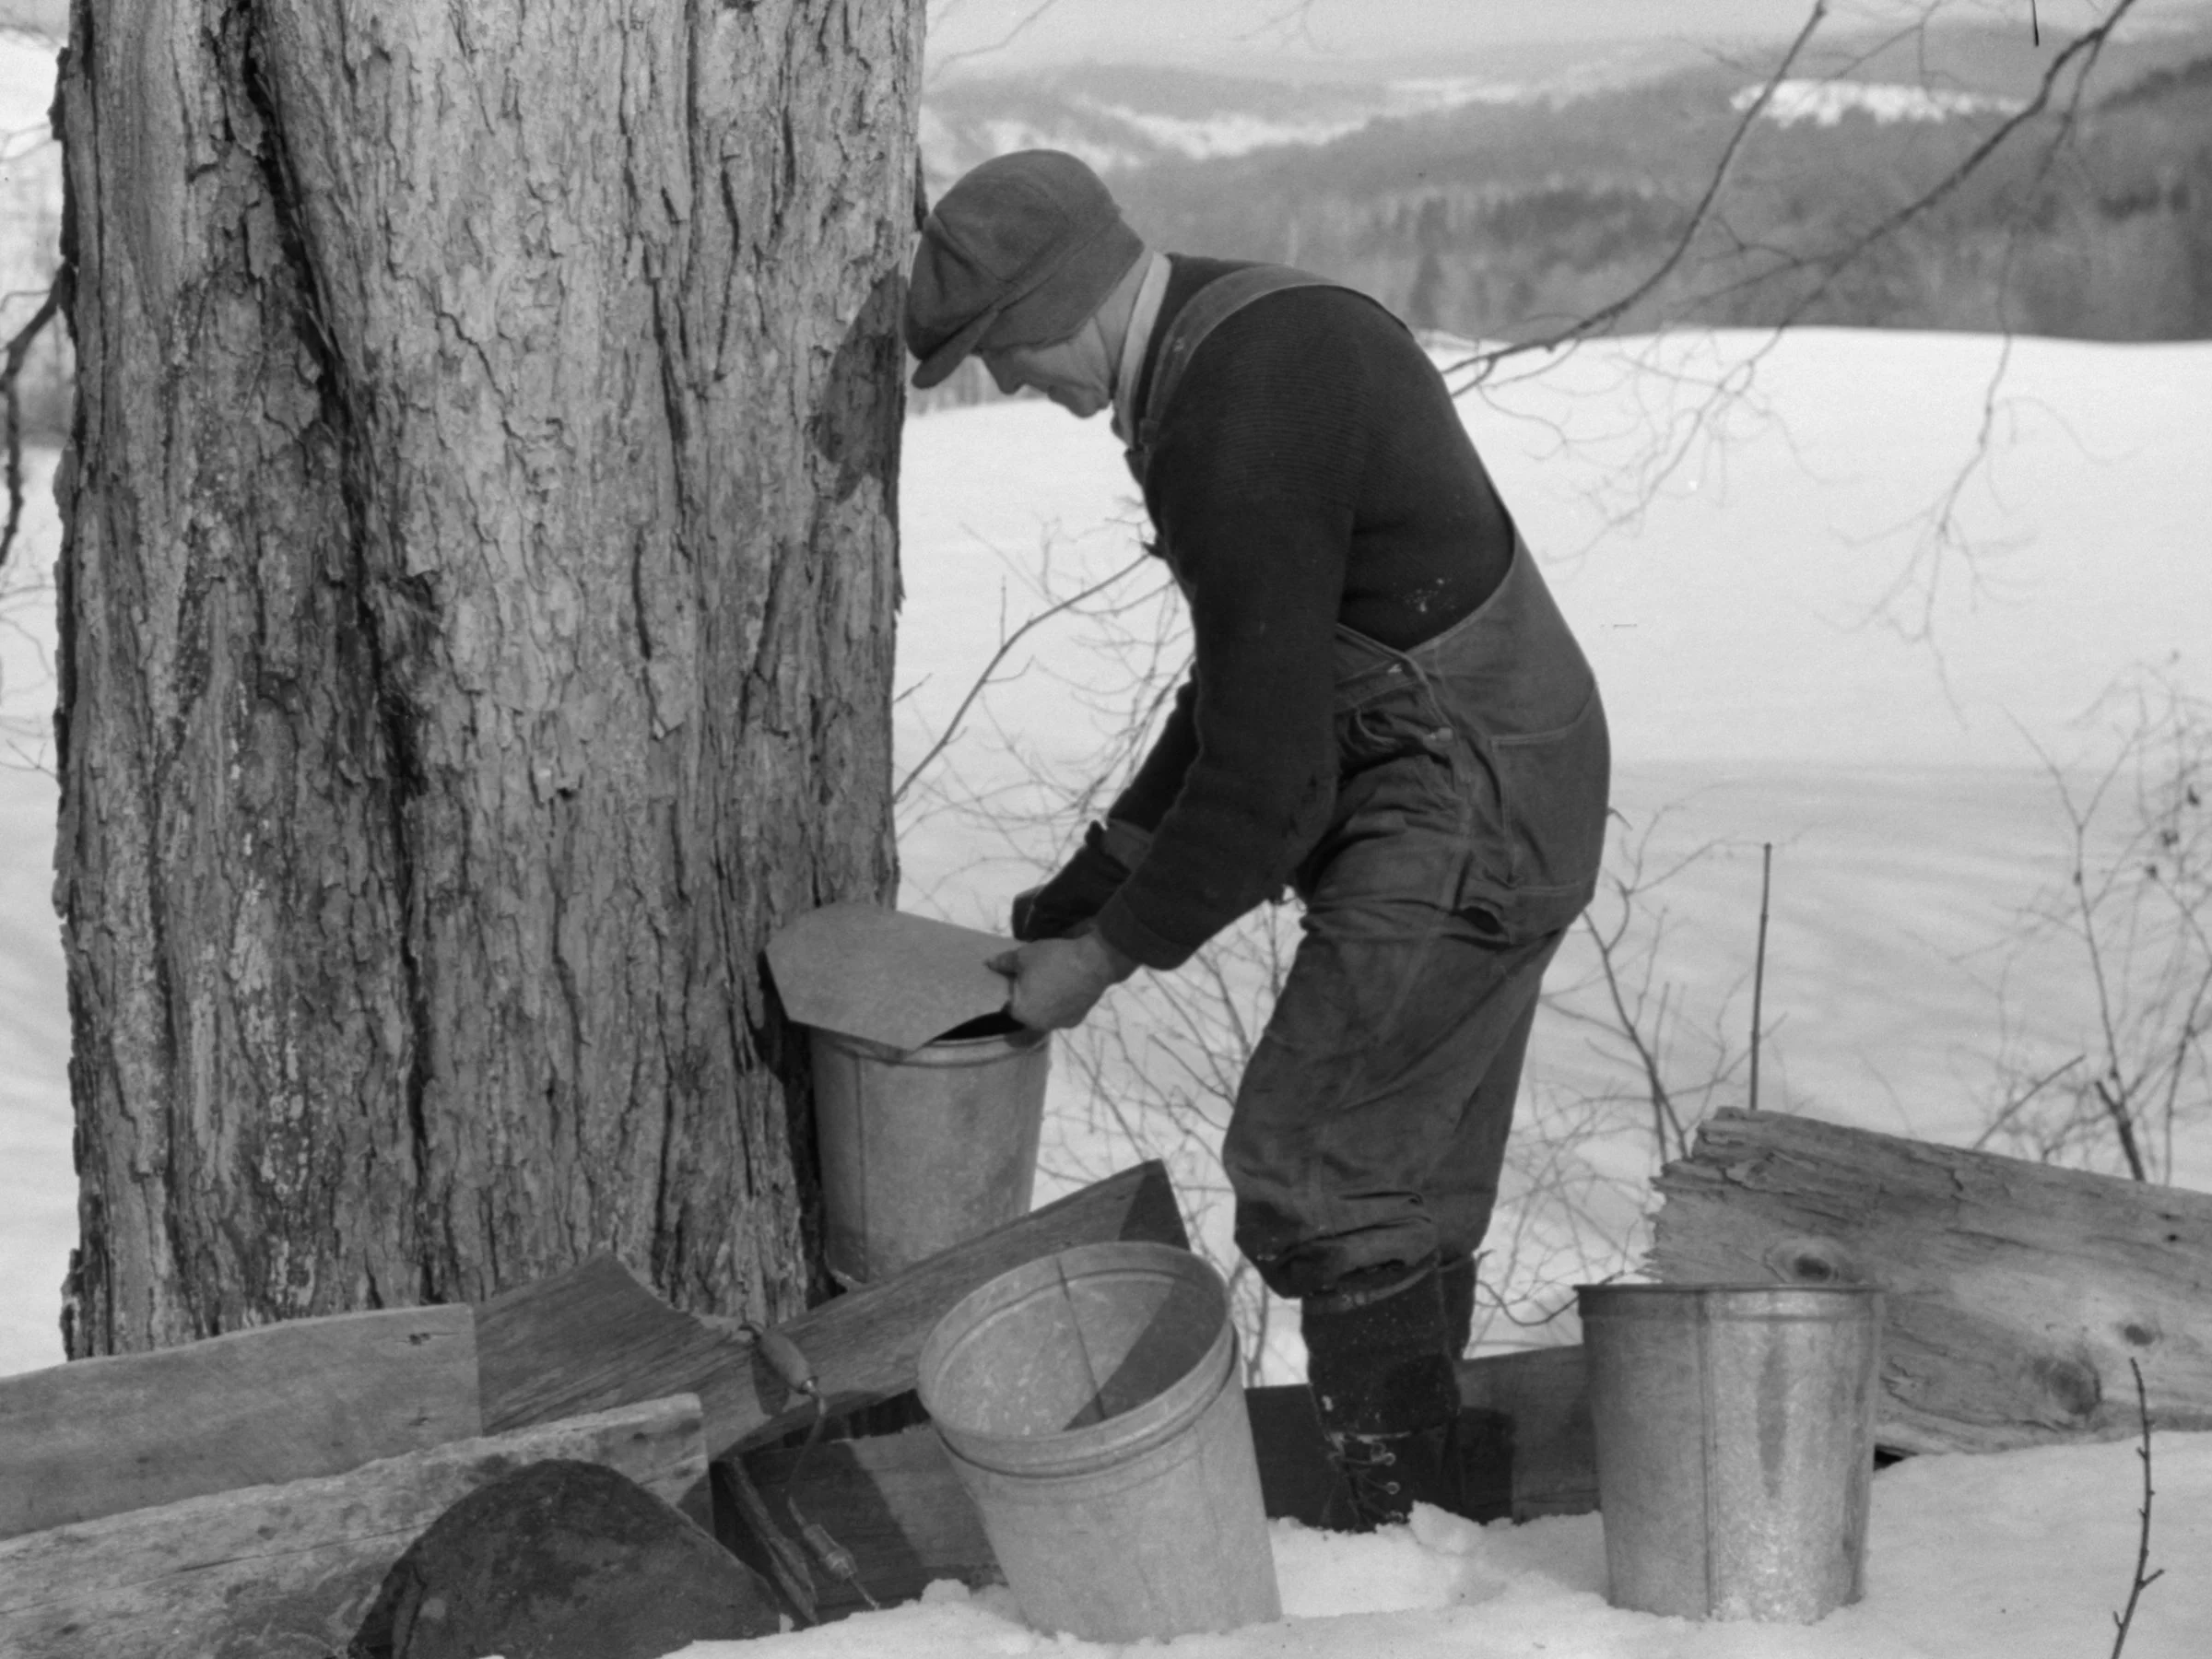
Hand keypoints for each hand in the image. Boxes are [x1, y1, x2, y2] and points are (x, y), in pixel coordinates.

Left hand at [987, 932, 1136, 1030]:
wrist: (1094, 963)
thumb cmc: (1053, 959)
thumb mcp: (1023, 956)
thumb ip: (1003, 962)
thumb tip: (989, 963)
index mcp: (1022, 1013)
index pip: (1006, 1007)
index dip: (1008, 992)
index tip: (1013, 979)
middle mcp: (1039, 1025)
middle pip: (1025, 1013)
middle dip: (1025, 998)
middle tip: (1031, 978)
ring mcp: (1059, 1024)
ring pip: (1044, 1014)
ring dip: (1043, 1002)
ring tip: (1049, 981)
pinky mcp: (1076, 1020)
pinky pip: (1060, 1013)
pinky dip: (1060, 1003)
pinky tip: (1064, 987)